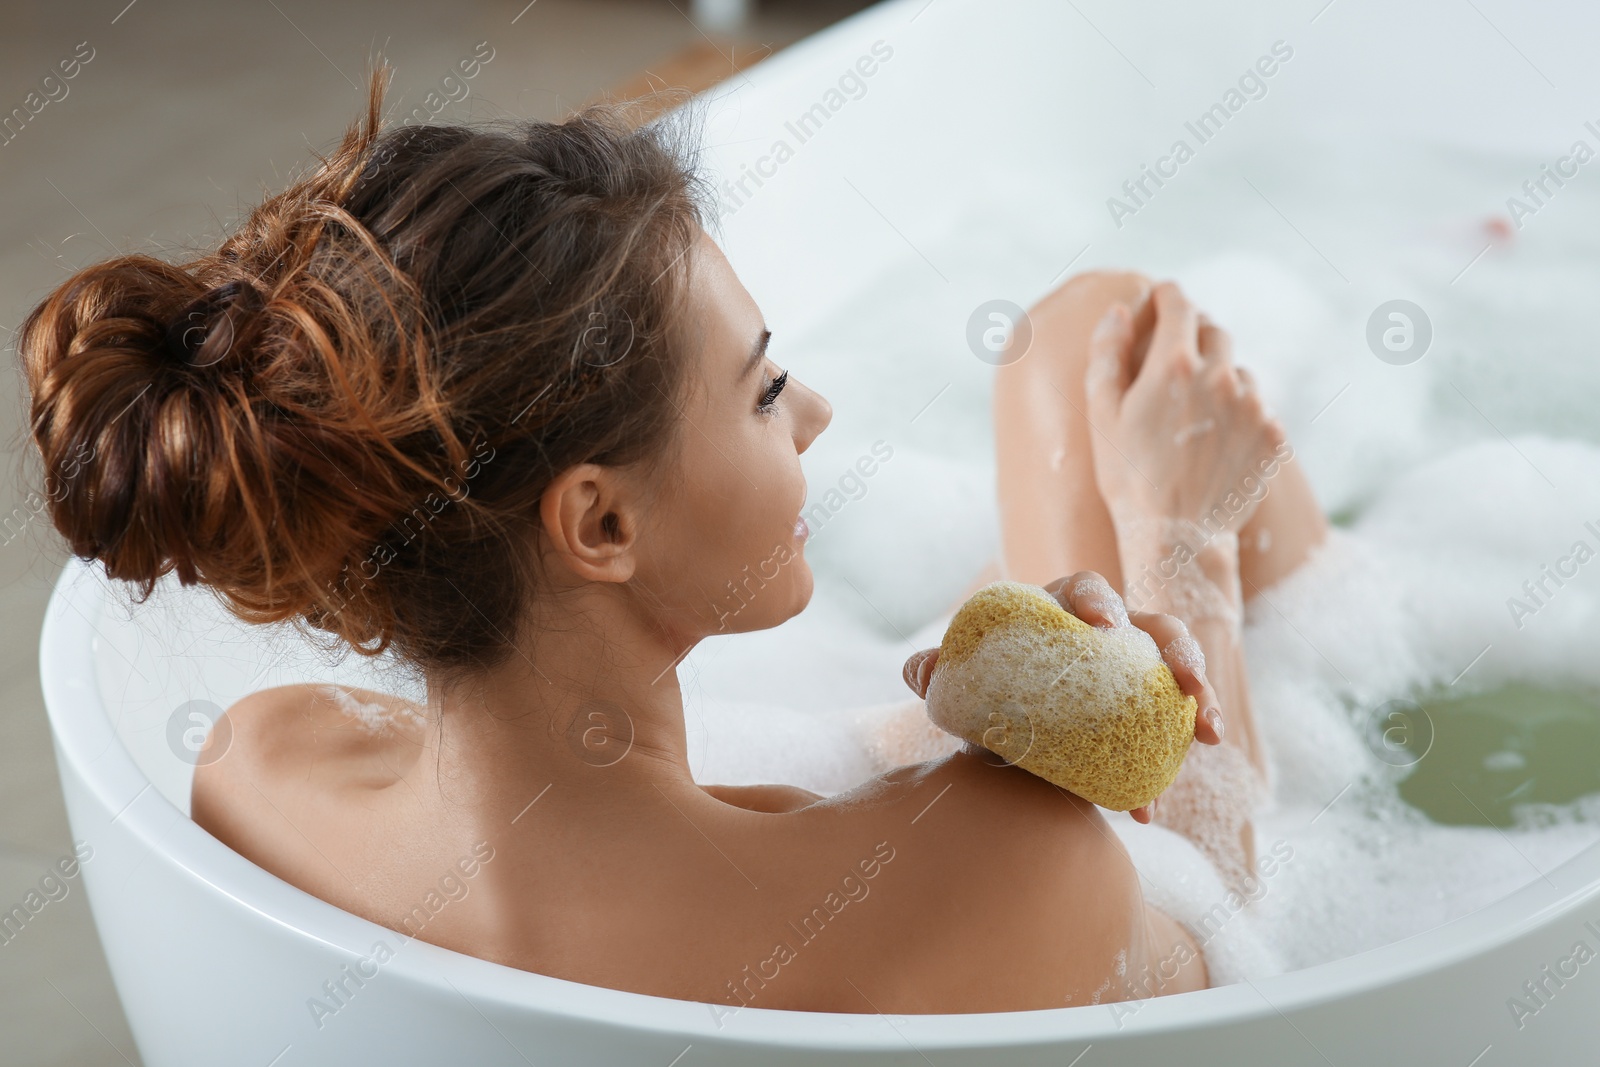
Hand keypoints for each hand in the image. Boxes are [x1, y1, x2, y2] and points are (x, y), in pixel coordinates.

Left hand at [901, 571, 1223, 823]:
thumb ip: (936, 670)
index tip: (1105, 625)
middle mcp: (1110, 636)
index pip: (1087, 588)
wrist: (1002, 730)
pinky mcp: (1145, 719)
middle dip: (1178, 652)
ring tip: (1210, 734)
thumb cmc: (986, 685)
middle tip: (1186, 682)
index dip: (1099, 600)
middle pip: (1155, 629)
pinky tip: (1147, 809)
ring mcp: (1135, 676)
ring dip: (1201, 702)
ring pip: (1178, 677)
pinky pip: (1165, 738)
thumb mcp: (961, 680)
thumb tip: (922, 672)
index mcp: (1063, 610)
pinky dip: (1161, 772)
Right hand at [1085, 281, 1285, 536]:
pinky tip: (1215, 444)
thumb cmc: (1128, 479)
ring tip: (1194, 416)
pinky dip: (1239, 416)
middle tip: (1174, 360)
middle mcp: (1223, 377)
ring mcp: (1254, 406)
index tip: (1161, 298)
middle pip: (1214, 331)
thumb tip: (1119, 311)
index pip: (1180, 304)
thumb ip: (1107, 354)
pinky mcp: (1274, 435)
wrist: (1178, 539)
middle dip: (1194, 336)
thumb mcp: (1101, 415)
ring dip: (1220, 379)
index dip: (1167, 296)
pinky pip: (1258, 409)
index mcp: (1175, 365)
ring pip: (1239, 372)